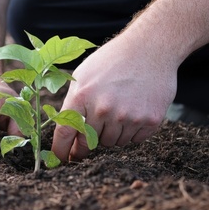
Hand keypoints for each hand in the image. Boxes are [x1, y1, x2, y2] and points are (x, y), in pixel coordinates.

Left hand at [51, 37, 177, 160]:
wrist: (150, 48)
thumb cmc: (112, 61)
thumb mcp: (83, 76)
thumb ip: (73, 104)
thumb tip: (66, 135)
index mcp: (82, 96)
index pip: (64, 133)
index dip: (60, 151)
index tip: (59, 161)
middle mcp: (103, 108)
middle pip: (89, 143)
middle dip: (86, 145)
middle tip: (89, 138)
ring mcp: (127, 116)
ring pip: (113, 143)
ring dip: (112, 134)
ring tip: (118, 109)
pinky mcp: (149, 121)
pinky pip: (133, 140)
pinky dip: (131, 131)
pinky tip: (133, 110)